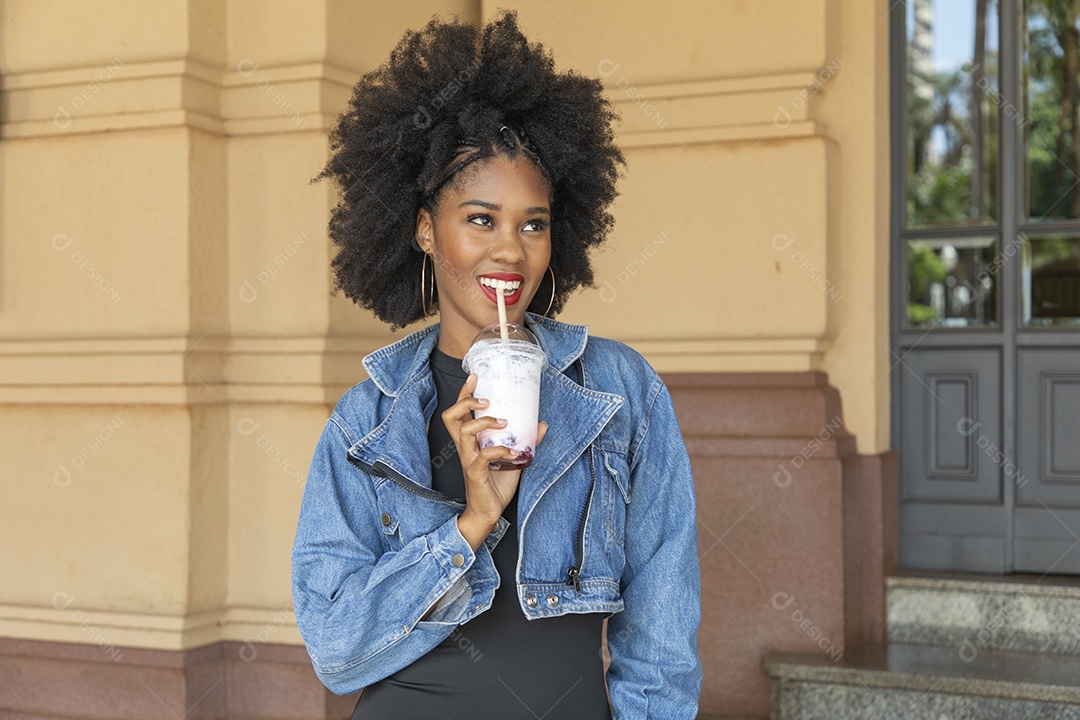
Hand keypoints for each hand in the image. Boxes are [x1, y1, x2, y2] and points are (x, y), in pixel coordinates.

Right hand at [442, 373, 548, 550]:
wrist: (488, 513)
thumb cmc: (496, 486)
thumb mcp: (514, 459)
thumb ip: (525, 442)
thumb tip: (542, 424)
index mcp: (470, 442)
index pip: (459, 413)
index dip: (464, 394)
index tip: (475, 377)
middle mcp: (465, 448)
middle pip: (451, 417)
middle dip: (466, 402)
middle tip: (486, 399)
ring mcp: (468, 460)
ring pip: (465, 432)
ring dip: (485, 422)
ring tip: (504, 421)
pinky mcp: (475, 473)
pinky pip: (483, 456)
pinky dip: (501, 450)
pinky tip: (515, 452)